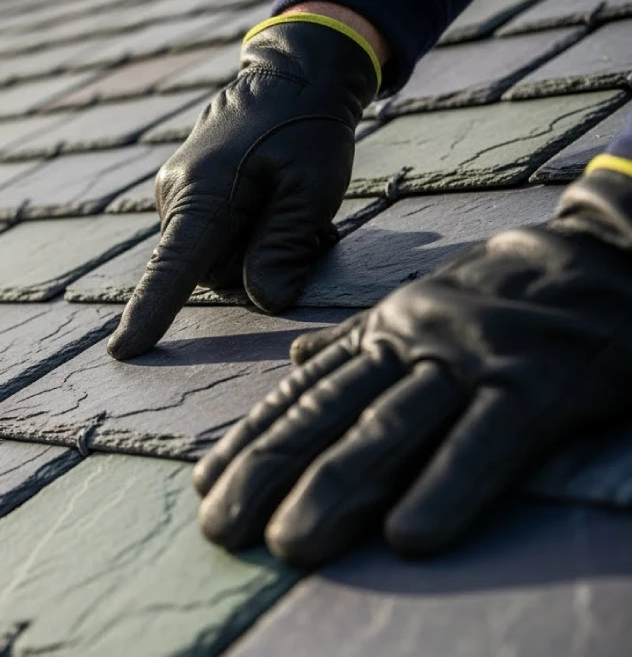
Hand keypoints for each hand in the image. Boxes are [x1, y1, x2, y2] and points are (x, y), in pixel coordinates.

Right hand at [107, 13, 380, 360]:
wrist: (291, 78)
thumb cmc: (306, 130)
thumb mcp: (312, 189)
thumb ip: (284, 247)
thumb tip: (263, 301)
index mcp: (202, 196)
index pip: (172, 270)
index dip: (150, 314)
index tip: (123, 351)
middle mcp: (175, 198)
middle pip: (210, 273)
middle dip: (256, 265)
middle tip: (304, 227)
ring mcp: (174, 196)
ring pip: (213, 259)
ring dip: (254, 248)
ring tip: (289, 209)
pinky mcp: (183, 195)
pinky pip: (211, 239)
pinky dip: (244, 234)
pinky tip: (271, 205)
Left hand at [192, 166, 631, 566]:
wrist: (608, 253)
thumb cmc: (507, 292)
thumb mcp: (418, 306)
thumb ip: (353, 339)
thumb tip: (292, 362)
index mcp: (383, 329)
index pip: (305, 393)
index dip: (251, 440)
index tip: (206, 484)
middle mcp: (413, 344)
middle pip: (328, 415)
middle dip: (266, 474)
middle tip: (221, 528)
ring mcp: (472, 363)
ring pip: (389, 428)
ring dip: (333, 488)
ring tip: (287, 544)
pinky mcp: (537, 386)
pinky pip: (485, 442)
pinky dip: (446, 488)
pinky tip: (406, 537)